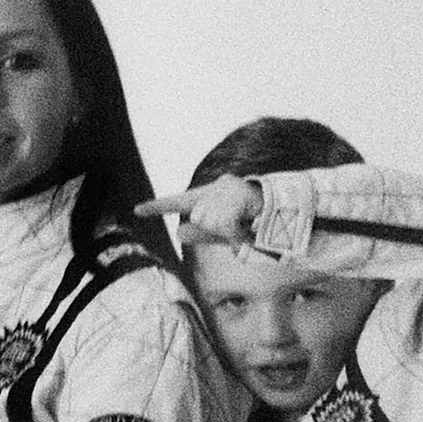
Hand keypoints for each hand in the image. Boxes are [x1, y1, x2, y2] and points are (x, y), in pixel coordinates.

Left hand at [134, 174, 263, 246]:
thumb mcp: (226, 233)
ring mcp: (227, 189)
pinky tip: (249, 227)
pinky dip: (237, 232)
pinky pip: (225, 224)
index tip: (136, 210)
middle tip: (240, 227)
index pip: (178, 202)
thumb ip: (203, 233)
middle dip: (217, 230)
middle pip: (199, 218)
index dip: (157, 207)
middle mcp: (215, 188)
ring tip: (247, 225)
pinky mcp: (238, 193)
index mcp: (210, 197)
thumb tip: (178, 232)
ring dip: (229, 231)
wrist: (285, 213)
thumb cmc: (256, 223)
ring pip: (210, 221)